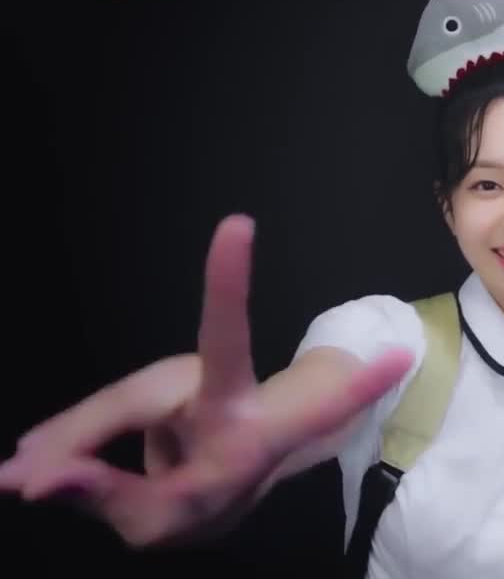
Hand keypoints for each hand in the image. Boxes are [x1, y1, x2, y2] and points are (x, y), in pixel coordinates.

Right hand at [0, 214, 412, 547]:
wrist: (243, 465)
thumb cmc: (220, 484)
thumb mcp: (177, 517)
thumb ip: (113, 499)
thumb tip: (39, 479)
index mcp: (233, 404)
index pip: (229, 340)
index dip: (227, 283)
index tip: (238, 224)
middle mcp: (205, 376)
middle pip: (130, 400)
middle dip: (78, 437)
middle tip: (20, 480)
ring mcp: (175, 376)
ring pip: (106, 406)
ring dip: (60, 443)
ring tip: (15, 479)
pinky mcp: (147, 385)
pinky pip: (95, 413)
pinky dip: (60, 441)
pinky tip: (23, 465)